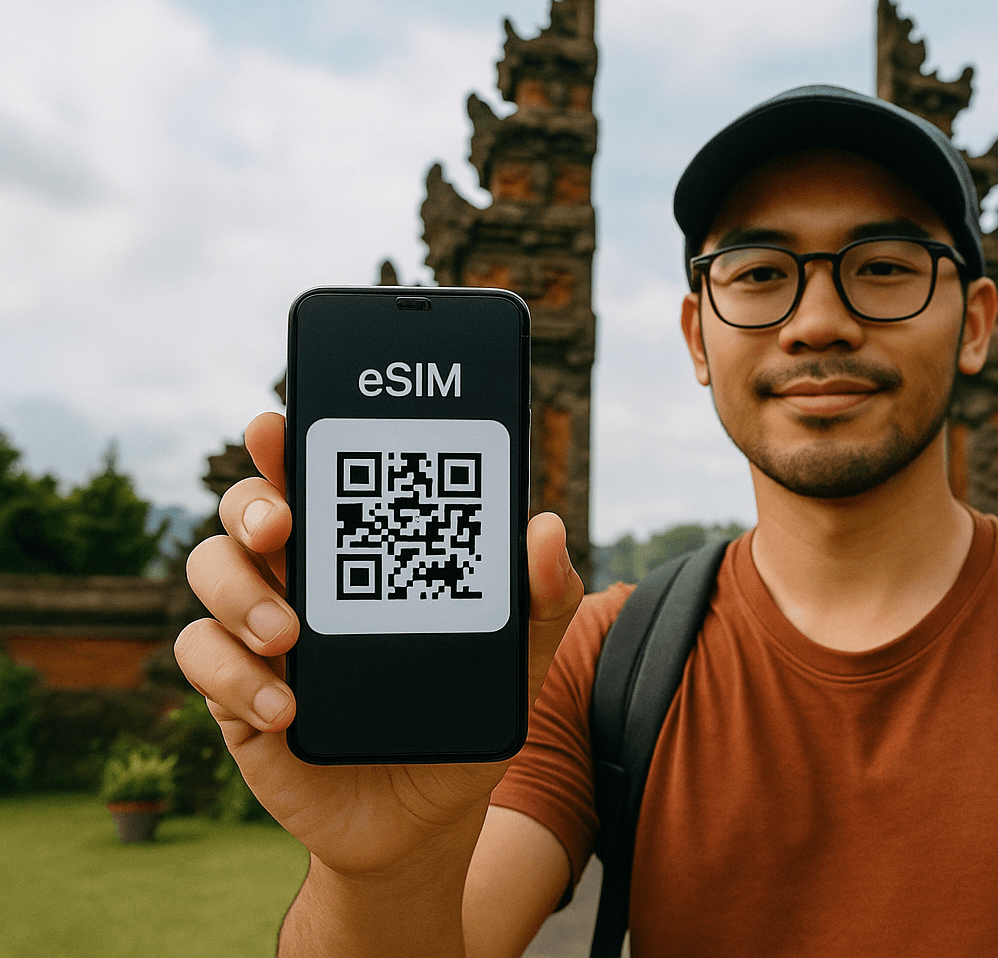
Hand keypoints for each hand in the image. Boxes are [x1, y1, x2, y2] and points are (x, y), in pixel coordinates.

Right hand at [175, 412, 584, 878]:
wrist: (426, 821)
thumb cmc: (464, 720)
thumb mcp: (518, 660)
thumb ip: (542, 598)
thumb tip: (548, 529)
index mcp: (364, 552)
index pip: (318, 478)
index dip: (288, 444)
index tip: (281, 426)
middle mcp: (303, 578)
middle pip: (248, 510)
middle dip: (252, 503)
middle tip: (283, 524)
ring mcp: (262, 633)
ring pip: (209, 572)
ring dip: (240, 593)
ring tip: (288, 635)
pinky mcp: (235, 695)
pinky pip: (199, 661)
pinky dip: (232, 676)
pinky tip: (284, 707)